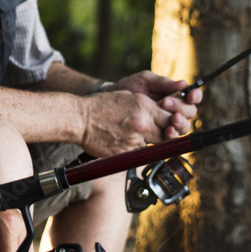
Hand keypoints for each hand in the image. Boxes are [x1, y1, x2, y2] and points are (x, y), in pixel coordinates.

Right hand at [81, 72, 198, 155]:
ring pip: (153, 146)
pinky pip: (138, 154)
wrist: (78, 118)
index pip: (172, 118)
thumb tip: (162, 114)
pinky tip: (120, 141)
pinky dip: (132, 150)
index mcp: (145, 106)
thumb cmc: (98, 106)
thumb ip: (146, 106)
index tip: (169, 126)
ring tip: (129, 135)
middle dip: (163, 135)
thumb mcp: (126, 97)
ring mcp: (134, 139)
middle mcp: (143, 123)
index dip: (171, 123)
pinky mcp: (126, 152)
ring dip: (146, 143)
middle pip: (168, 135)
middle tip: (152, 133)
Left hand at [111, 70, 199, 138]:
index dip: (195, 96)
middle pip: (190, 112)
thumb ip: (162, 82)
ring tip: (172, 119)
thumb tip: (183, 84)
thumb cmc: (130, 86)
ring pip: (184, 126)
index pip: (192, 96)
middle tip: (165, 102)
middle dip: (181, 107)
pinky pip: (171, 137)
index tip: (190, 95)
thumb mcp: (145, 80)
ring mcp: (167, 122)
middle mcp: (174, 110)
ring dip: (180, 123)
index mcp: (175, 94)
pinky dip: (172, 134)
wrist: (111, 99)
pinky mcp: (159, 133)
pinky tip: (168, 131)